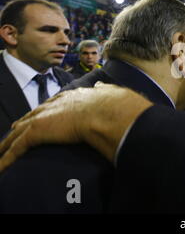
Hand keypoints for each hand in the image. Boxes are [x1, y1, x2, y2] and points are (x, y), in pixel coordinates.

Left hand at [0, 83, 151, 171]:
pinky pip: (16, 148)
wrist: (106, 111)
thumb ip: (103, 89)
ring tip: (1, 148)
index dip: (44, 109)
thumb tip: (102, 86)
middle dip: (23, 122)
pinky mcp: (36, 132)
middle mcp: (53, 104)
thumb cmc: (112, 104)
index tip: (39, 113)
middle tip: (14, 128)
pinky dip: (6, 159)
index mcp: (70, 97)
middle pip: (32, 115)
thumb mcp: (108, 92)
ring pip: (19, 132)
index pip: (52, 103)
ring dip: (9, 141)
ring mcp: (43, 117)